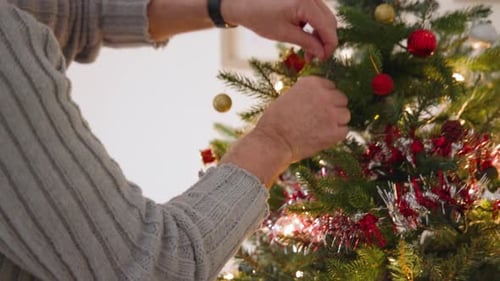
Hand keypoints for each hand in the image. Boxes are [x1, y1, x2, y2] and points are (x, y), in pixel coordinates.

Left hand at [222, 0, 337, 60]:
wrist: (244, 3)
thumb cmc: (260, 18)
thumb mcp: (284, 34)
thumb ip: (307, 43)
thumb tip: (322, 53)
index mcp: (305, 3)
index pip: (328, 27)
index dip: (329, 45)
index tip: (324, 59)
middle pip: (330, 21)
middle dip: (325, 40)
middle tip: (315, 57)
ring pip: (325, 17)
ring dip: (320, 35)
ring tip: (308, 51)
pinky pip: (316, 13)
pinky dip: (314, 26)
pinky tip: (304, 37)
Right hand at [255, 76, 349, 161]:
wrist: (273, 141)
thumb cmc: (275, 120)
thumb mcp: (289, 96)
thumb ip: (307, 94)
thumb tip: (320, 97)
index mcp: (313, 83)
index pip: (330, 87)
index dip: (324, 98)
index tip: (315, 108)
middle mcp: (325, 94)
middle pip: (341, 99)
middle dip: (333, 109)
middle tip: (319, 120)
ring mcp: (332, 113)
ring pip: (345, 115)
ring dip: (336, 122)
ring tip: (319, 129)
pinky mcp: (335, 131)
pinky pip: (344, 131)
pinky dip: (335, 136)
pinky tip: (322, 138)